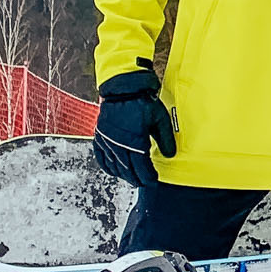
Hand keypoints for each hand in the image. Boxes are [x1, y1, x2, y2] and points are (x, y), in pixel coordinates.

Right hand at [92, 68, 175, 187]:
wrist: (123, 88)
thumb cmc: (143, 102)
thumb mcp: (160, 119)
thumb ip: (166, 139)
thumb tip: (170, 155)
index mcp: (135, 141)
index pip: (142, 167)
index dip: (148, 177)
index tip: (153, 181)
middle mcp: (118, 144)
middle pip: (127, 170)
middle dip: (136, 179)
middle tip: (143, 183)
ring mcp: (107, 141)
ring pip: (114, 165)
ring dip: (123, 174)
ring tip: (132, 179)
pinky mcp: (100, 136)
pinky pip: (101, 157)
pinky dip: (107, 166)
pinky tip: (113, 170)